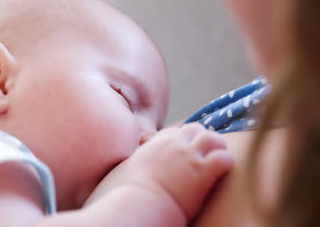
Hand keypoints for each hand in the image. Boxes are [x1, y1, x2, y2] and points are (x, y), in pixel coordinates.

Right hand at [86, 123, 232, 220]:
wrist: (133, 206)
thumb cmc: (118, 198)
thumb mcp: (115, 179)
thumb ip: (120, 173)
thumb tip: (109, 182)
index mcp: (151, 146)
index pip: (172, 133)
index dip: (181, 140)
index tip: (183, 150)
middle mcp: (170, 145)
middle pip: (194, 129)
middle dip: (201, 139)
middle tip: (205, 152)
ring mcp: (187, 156)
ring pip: (213, 137)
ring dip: (217, 147)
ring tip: (219, 159)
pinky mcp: (202, 172)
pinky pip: (224, 158)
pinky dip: (226, 164)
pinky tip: (224, 172)